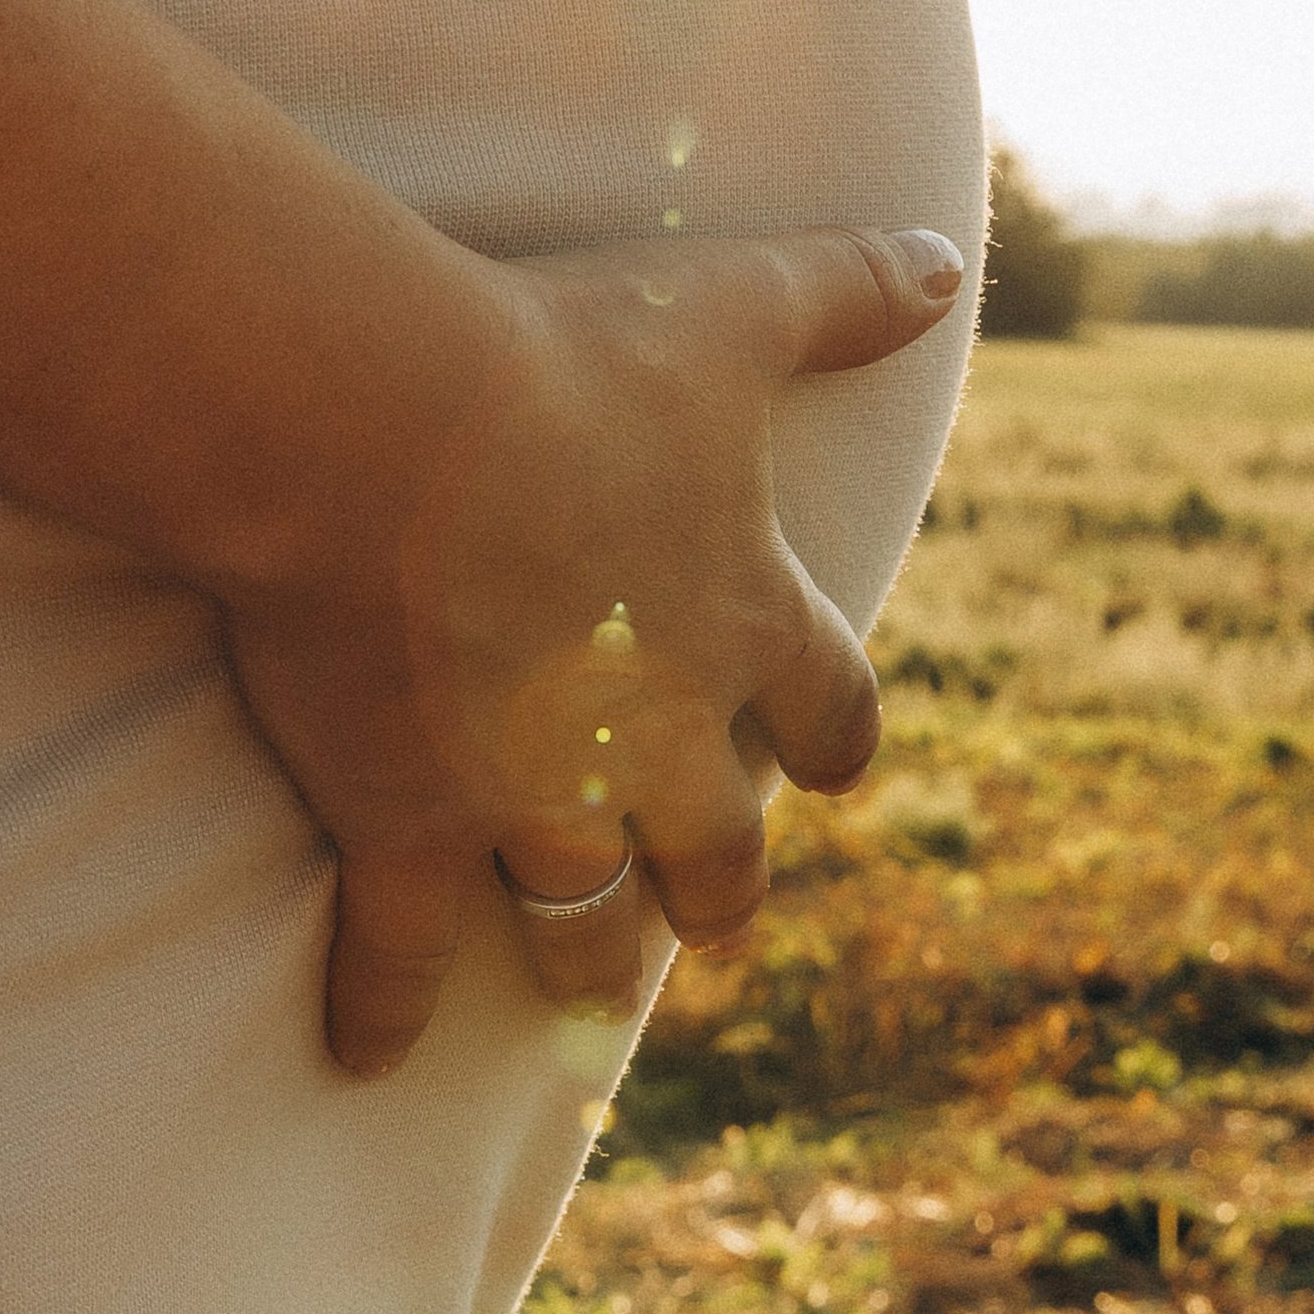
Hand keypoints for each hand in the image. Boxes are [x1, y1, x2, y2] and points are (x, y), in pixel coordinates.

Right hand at [214, 222, 964, 1073]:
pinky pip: (399, 953)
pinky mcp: (408, 824)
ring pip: (584, 922)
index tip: (832, 771)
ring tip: (582, 991)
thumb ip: (844, 291)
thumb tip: (945, 256)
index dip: (833, 740)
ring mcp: (532, 797)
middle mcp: (658, 733)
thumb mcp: (729, 306)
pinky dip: (382, 1010)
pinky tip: (368, 1056)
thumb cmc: (560, 355)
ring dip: (588, 962)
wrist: (387, 426)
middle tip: (711, 913)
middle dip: (718, 887)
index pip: (831, 708)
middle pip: (719, 852)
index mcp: (742, 614)